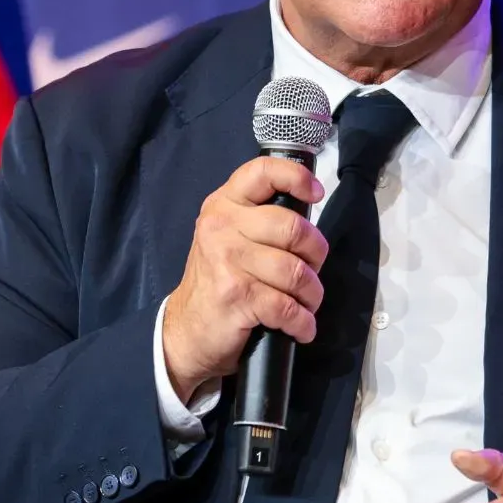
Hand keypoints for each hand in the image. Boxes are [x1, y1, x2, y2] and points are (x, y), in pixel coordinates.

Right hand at [161, 156, 328, 401]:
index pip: (262, 172)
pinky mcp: (236, 296)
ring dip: (312, 294)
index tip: (316, 194)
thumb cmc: (217, 281)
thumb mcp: (228, 236)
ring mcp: (227, 261)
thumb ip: (259, 219)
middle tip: (311, 271)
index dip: (296, 178)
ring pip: (296, 271)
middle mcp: (222, 226)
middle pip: (293, 228)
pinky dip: (303, 322)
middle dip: (316, 255)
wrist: (186, 330)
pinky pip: (288, 307)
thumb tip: (308, 219)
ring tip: (307, 303)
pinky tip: (302, 327)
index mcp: (224, 205)